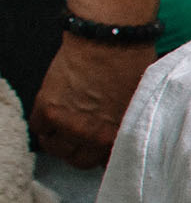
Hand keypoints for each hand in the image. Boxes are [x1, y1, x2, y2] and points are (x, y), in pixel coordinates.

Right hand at [29, 34, 155, 167]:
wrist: (109, 40)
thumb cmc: (131, 64)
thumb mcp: (140, 104)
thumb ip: (129, 125)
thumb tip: (125, 136)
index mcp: (119, 135)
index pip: (106, 163)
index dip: (101, 154)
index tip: (98, 148)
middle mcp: (93, 136)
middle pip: (78, 160)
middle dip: (79, 150)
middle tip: (80, 138)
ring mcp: (68, 124)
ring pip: (55, 148)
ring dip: (58, 140)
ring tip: (65, 127)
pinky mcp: (48, 109)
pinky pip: (38, 128)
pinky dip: (43, 123)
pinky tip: (53, 113)